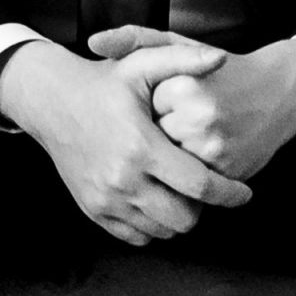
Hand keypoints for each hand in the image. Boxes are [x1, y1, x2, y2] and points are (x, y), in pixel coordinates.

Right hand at [0, 41, 253, 246]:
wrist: (52, 102)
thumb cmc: (102, 84)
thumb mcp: (140, 64)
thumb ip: (183, 59)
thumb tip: (222, 58)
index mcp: (141, 147)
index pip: (200, 186)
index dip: (229, 193)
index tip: (243, 193)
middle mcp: (123, 180)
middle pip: (184, 218)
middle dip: (202, 206)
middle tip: (203, 187)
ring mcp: (106, 199)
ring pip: (162, 231)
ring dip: (178, 216)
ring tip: (179, 191)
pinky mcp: (95, 210)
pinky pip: (137, 237)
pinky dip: (152, 225)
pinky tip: (155, 199)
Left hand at [94, 27, 295, 181]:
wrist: (279, 92)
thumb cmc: (221, 69)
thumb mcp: (179, 45)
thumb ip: (134, 40)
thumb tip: (92, 42)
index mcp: (183, 86)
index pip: (140, 110)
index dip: (149, 107)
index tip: (165, 97)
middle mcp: (200, 119)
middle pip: (152, 139)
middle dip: (158, 132)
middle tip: (179, 117)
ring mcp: (216, 150)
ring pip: (169, 163)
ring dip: (171, 155)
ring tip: (190, 133)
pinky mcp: (229, 174)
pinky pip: (190, 182)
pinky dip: (190, 171)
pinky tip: (202, 150)